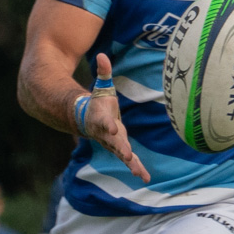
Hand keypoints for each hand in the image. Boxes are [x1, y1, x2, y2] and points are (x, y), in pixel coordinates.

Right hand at [80, 53, 148, 180]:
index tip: (113, 128)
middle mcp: (106, 134)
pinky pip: (129, 160)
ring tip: (139, 173)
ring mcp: (112, 143)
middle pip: (113, 142)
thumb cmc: (98, 102)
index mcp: (101, 119)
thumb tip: (102, 55)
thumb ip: (103, 73)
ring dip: (131, 164)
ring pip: (121, 155)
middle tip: (127, 156)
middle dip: (121, 149)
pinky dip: (136, 168)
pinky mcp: (119, 148)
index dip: (108, 124)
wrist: (87, 120)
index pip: (105, 122)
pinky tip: (145, 177)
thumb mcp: (101, 87)